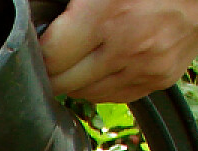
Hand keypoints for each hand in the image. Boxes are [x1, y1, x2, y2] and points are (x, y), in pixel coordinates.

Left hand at [40, 0, 197, 101]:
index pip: (50, 56)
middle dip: (53, 68)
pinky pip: (108, 95)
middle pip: (61, 81)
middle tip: (58, 50)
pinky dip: (99, 83)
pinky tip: (106, 61)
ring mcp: (144, 69)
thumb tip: (42, 25)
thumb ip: (74, 7)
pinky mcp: (157, 81)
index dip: (40, 49)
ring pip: (82, 93)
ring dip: (75, 77)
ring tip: (84, 52)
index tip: (43, 40)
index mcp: (109, 16)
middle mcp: (127, 47)